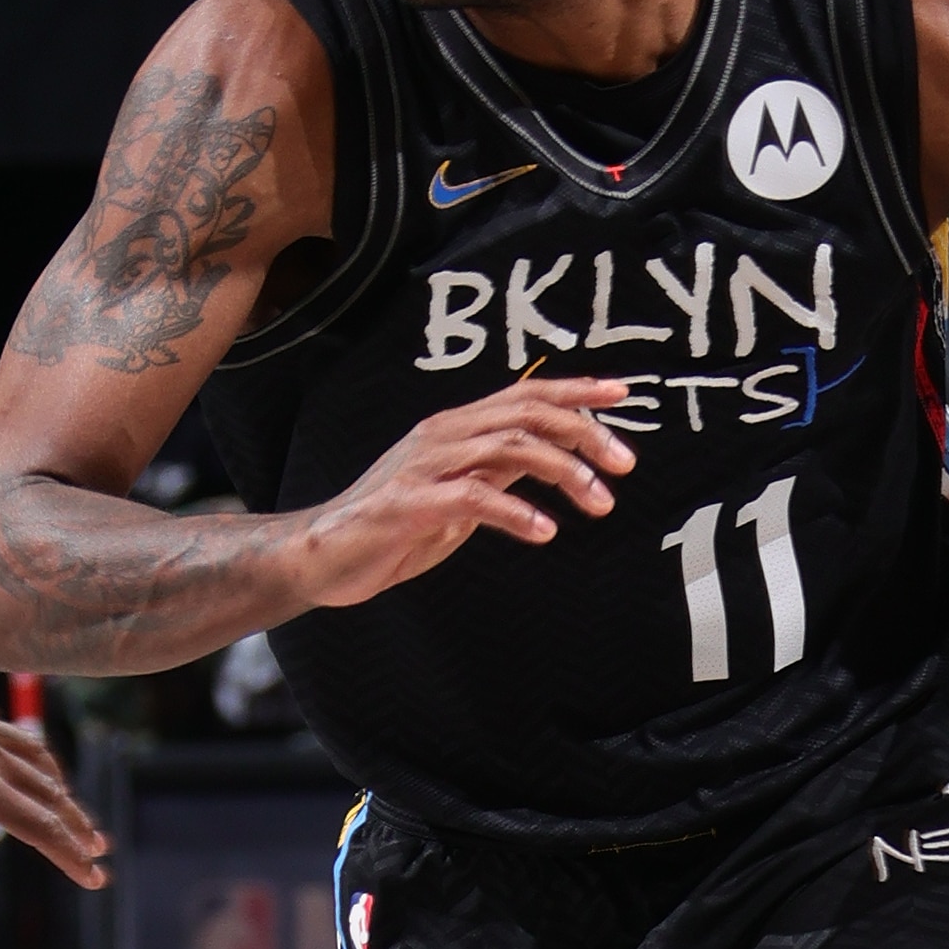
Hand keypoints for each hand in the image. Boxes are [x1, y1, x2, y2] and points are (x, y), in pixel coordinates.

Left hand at [0, 658, 108, 945]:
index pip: (41, 829)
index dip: (70, 856)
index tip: (94, 877)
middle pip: (50, 793)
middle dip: (77, 825)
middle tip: (98, 848)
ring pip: (34, 757)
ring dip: (58, 786)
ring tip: (69, 804)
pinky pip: (6, 730)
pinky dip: (26, 751)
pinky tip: (22, 756)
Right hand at [297, 378, 637, 610]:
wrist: (323, 556)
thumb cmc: (393, 527)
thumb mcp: (460, 494)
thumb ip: (497, 472)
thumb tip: (550, 459)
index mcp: (456, 428)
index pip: (525, 395)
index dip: (576, 391)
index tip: (622, 395)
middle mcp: (442, 435)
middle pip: (525, 413)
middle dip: (584, 432)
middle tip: (625, 464)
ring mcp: (424, 466)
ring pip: (509, 447)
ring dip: (563, 472)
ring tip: (599, 502)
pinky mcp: (409, 502)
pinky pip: (474, 497)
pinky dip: (516, 512)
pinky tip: (545, 530)